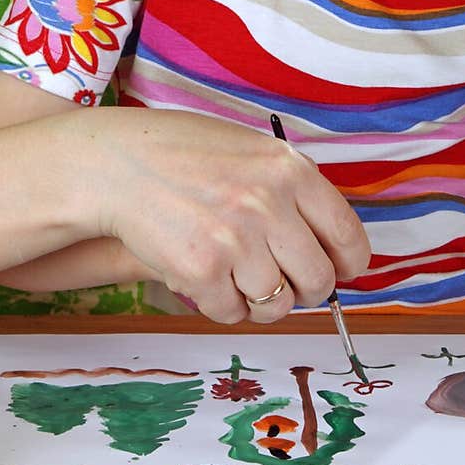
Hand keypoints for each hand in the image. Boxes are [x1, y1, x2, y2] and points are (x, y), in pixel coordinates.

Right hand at [82, 108, 370, 322]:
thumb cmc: (184, 155)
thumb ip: (293, 189)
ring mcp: (235, 240)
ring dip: (260, 301)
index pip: (348, 236)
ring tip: (237, 278)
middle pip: (318, 280)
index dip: (347, 265)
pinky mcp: (200, 271)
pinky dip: (221, 305)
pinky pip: (231, 313)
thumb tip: (331, 242)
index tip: (339, 272)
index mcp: (290, 171)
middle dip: (304, 290)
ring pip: (277, 305)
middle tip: (283, 282)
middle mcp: (269, 205)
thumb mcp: (252, 150)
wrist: (116, 163)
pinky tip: (206, 277)